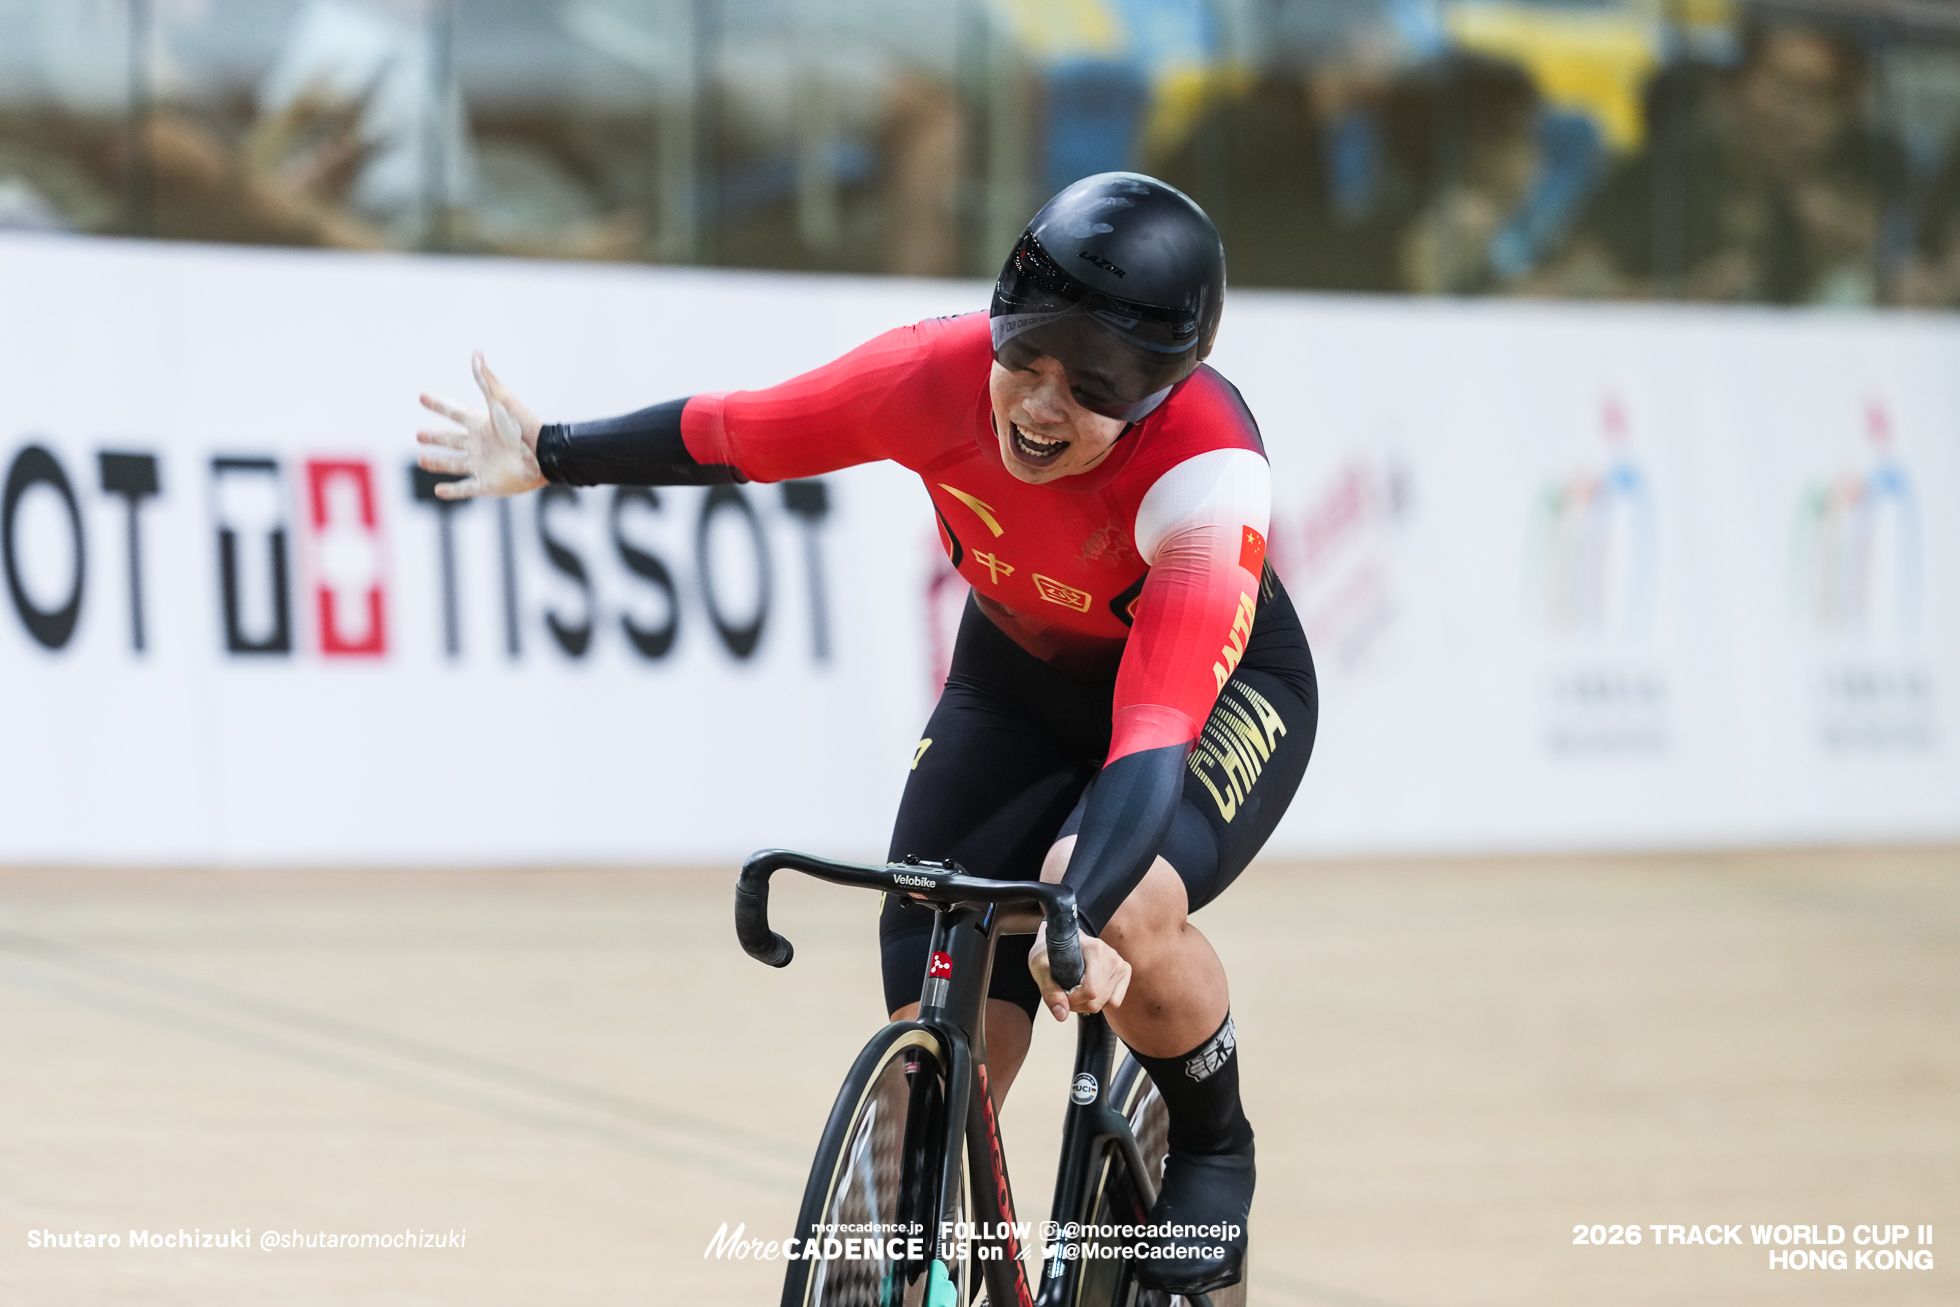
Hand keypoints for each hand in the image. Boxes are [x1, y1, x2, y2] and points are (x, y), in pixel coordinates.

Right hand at [416, 352, 547, 498]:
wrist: (543, 456)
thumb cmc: (522, 427)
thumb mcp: (500, 402)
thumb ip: (486, 380)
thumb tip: (477, 353)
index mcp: (481, 424)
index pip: (455, 413)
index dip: (438, 405)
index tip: (422, 396)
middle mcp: (480, 445)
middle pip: (451, 440)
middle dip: (435, 437)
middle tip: (418, 434)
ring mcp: (483, 465)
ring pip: (454, 464)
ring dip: (438, 463)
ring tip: (422, 459)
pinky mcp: (487, 484)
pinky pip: (465, 489)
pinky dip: (452, 491)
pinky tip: (438, 491)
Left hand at [1029, 921, 1131, 1022]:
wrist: (1062, 938)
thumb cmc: (1051, 950)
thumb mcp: (1040, 967)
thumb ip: (1050, 991)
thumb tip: (1062, 1015)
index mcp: (1095, 949)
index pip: (1091, 991)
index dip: (1073, 1000)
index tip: (1061, 993)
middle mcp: (1112, 956)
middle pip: (1097, 1000)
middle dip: (1078, 1003)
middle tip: (1065, 991)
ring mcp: (1120, 964)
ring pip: (1105, 1002)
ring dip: (1087, 1003)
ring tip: (1076, 988)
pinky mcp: (1124, 972)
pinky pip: (1114, 1001)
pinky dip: (1101, 1001)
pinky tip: (1090, 989)